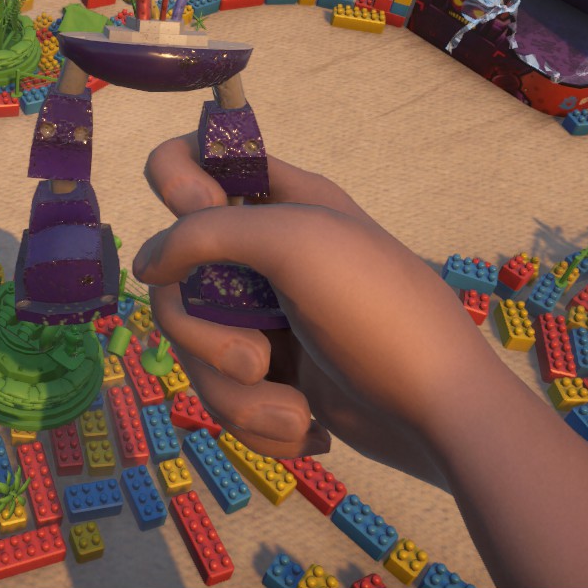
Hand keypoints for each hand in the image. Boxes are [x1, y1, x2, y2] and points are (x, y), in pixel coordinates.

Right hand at [131, 135, 508, 484]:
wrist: (440, 416)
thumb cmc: (380, 312)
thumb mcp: (297, 242)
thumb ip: (206, 233)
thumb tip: (147, 266)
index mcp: (280, 201)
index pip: (192, 161)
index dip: (177, 184)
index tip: (198, 222)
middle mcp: (265, 255)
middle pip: (174, 279)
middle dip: (205, 334)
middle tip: (257, 356)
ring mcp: (265, 318)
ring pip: (193, 347)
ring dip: (238, 394)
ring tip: (295, 409)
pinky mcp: (271, 378)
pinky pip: (221, 393)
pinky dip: (258, 421)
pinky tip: (308, 426)